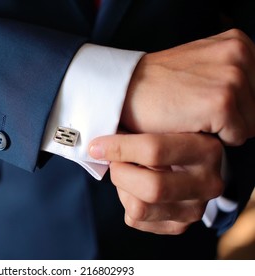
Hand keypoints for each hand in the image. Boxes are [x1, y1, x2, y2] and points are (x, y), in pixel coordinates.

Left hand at [89, 133, 223, 234]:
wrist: (186, 158)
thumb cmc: (164, 133)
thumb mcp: (160, 121)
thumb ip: (138, 126)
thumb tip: (99, 142)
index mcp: (207, 149)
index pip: (154, 151)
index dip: (118, 148)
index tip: (96, 146)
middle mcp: (209, 183)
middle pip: (151, 188)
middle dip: (121, 173)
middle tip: (115, 161)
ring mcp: (196, 208)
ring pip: (140, 207)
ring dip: (123, 188)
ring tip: (128, 173)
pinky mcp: (180, 225)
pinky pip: (136, 219)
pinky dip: (127, 201)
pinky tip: (135, 188)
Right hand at [122, 29, 254, 145]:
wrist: (125, 91)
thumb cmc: (157, 85)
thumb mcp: (202, 66)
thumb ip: (231, 74)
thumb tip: (251, 104)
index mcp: (238, 44)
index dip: (238, 106)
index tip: (210, 105)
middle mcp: (240, 55)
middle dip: (233, 118)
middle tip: (198, 110)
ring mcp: (231, 79)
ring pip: (250, 125)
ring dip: (223, 129)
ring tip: (193, 116)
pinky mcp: (221, 104)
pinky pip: (236, 138)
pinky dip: (213, 139)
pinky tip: (190, 124)